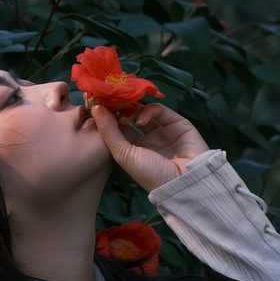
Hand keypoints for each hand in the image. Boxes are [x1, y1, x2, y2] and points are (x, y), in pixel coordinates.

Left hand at [91, 103, 208, 191]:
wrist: (185, 180)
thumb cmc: (150, 173)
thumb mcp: (123, 155)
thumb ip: (108, 132)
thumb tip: (95, 108)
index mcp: (131, 151)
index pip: (115, 129)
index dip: (106, 117)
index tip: (94, 104)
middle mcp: (145, 140)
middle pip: (128, 117)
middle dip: (118, 108)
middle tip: (108, 100)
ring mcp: (160, 131)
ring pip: (143, 111)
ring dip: (132, 108)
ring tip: (124, 112)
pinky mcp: (176, 123)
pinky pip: (159, 110)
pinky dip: (148, 110)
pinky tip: (140, 118)